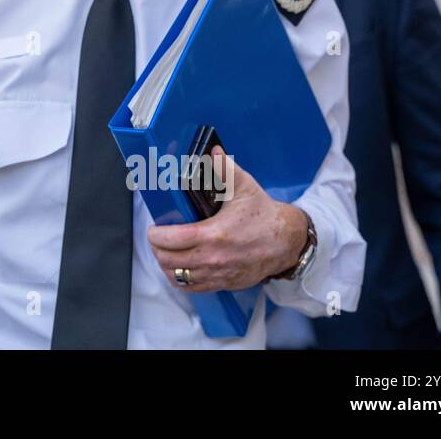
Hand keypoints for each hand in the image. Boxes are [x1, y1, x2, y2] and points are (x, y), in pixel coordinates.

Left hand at [146, 146, 308, 293]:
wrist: (287, 241)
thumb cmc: (263, 215)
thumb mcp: (244, 186)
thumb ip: (224, 168)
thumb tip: (212, 151)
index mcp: (213, 234)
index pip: (171, 240)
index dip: (155, 234)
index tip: (153, 228)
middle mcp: (213, 258)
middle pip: (168, 261)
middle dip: (156, 248)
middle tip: (157, 238)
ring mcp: (217, 274)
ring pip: (177, 277)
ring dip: (166, 264)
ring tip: (165, 251)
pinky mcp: (223, 283)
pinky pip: (192, 288)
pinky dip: (180, 279)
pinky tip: (179, 266)